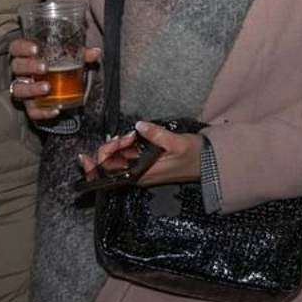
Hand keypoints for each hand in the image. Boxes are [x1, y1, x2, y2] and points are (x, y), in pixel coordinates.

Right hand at [10, 38, 102, 119]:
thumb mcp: (68, 56)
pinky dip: (42, 112)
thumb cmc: (58, 64)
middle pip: (17, 67)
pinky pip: (31, 111)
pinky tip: (55, 110)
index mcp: (25, 55)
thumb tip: (96, 52)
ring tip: (47, 88)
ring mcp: (23, 89)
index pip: (16, 47)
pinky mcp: (29, 105)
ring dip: (32, 89)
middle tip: (44, 67)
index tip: (36, 49)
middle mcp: (20, 71)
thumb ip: (81, 54)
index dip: (23, 48)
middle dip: (29, 66)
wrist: (57, 84)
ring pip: (19, 89)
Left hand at [77, 121, 201, 186]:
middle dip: (110, 148)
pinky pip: (126, 159)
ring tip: (129, 135)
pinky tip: (130, 138)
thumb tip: (139, 126)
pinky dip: (123, 148)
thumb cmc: (193, 155)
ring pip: (118, 161)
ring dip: (117, 147)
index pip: (111, 175)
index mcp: (142, 174)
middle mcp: (138, 176)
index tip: (92, 151)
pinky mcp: (145, 166)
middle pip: (111, 166)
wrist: (208, 163)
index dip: (96, 165)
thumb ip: (158, 134)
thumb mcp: (178, 143)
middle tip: (124, 135)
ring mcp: (141, 172)